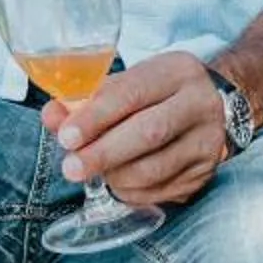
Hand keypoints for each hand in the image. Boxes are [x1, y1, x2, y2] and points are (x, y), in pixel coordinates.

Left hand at [42, 52, 228, 207]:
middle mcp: (200, 104)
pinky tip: (119, 182)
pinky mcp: (205, 172)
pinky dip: (131, 191)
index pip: (132, 93)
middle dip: (103, 154)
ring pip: (155, 168)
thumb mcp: (128, 85)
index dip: (95, 117)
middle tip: (71, 168)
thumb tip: (52, 117)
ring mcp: (208, 141)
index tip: (66, 137)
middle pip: (148, 133)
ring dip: (115, 176)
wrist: (210, 109)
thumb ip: (87, 101)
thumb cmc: (157, 95)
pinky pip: (161, 191)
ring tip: (95, 173)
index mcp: (177, 71)